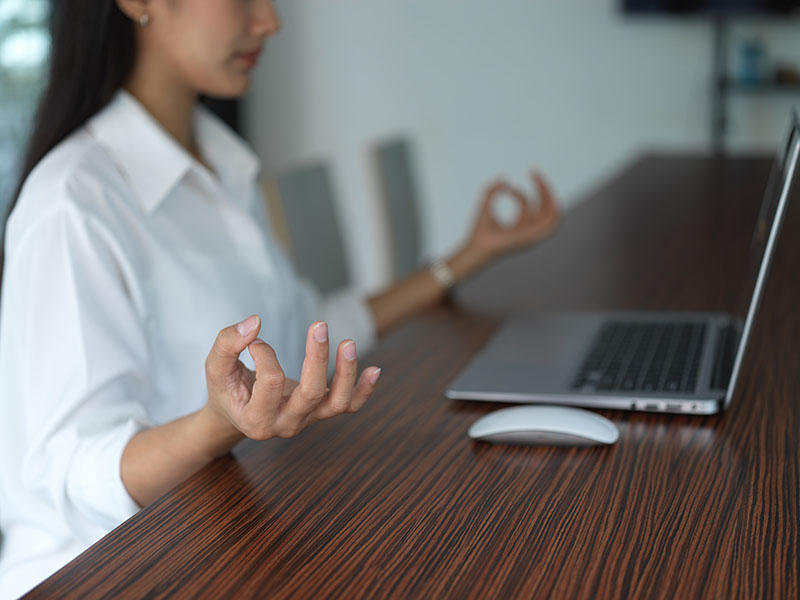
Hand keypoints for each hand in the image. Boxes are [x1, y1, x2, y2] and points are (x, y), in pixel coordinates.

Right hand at [202, 315, 380, 440]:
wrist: (235, 413)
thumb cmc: (226, 388)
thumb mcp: (215, 366)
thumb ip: (228, 344)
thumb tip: (254, 322)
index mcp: (256, 420)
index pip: (270, 381)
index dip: (264, 352)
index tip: (254, 340)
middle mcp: (285, 425)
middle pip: (311, 393)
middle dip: (318, 358)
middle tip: (319, 326)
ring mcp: (307, 421)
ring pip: (337, 403)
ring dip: (347, 372)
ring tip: (348, 343)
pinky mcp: (320, 413)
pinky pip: (348, 406)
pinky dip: (364, 389)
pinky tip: (375, 369)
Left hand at [466, 169, 559, 264]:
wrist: (476, 246)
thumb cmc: (479, 232)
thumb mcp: (485, 206)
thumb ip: (492, 191)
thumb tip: (502, 179)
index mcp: (521, 226)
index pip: (529, 205)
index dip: (518, 192)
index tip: (507, 186)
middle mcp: (530, 230)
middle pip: (546, 208)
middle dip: (543, 188)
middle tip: (534, 173)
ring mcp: (533, 235)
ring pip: (552, 214)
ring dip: (548, 195)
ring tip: (539, 180)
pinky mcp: (533, 238)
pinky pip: (550, 224)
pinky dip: (552, 210)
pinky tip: (546, 195)